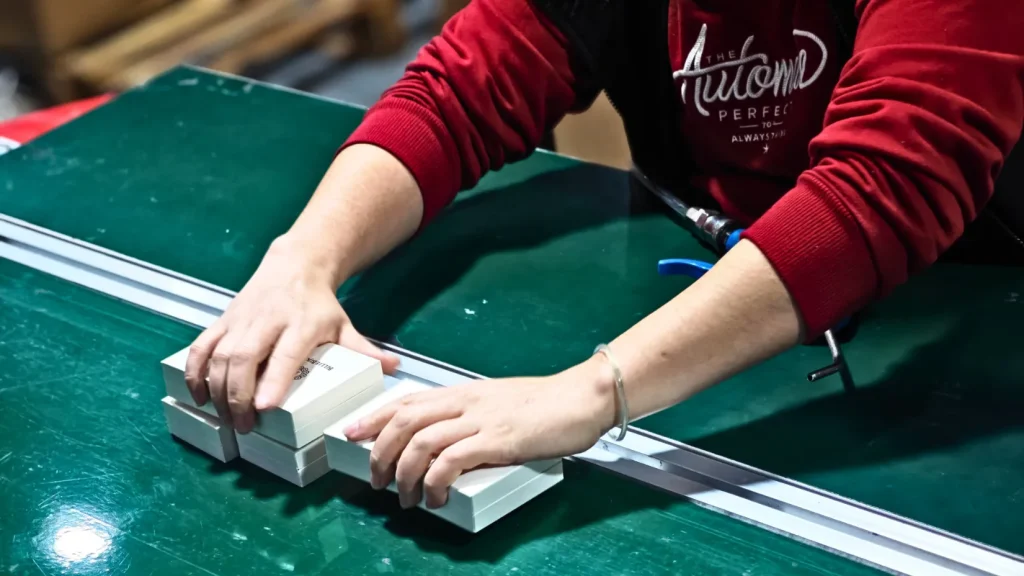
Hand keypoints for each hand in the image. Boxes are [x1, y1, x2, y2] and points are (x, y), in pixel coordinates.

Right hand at [184, 235, 398, 432]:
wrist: (294, 265)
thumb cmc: (319, 304)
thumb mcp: (344, 325)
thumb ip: (364, 350)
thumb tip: (393, 369)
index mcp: (301, 324)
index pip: (285, 354)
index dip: (273, 380)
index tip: (264, 407)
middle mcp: (267, 321)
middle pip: (245, 358)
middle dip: (239, 395)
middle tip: (245, 426)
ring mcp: (241, 320)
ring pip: (220, 355)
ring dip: (217, 390)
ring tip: (225, 419)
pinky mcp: (223, 321)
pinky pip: (201, 346)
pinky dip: (194, 371)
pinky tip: (197, 396)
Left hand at [343, 358, 614, 508]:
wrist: (582, 398)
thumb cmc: (546, 404)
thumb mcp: (500, 404)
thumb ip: (473, 418)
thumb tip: (450, 445)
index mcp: (464, 393)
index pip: (408, 400)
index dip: (375, 416)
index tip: (352, 432)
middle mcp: (466, 402)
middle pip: (405, 420)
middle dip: (380, 450)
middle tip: (375, 478)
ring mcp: (481, 420)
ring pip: (422, 440)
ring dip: (404, 472)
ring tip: (404, 497)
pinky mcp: (498, 440)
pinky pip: (452, 460)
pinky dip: (436, 481)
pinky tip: (436, 498)